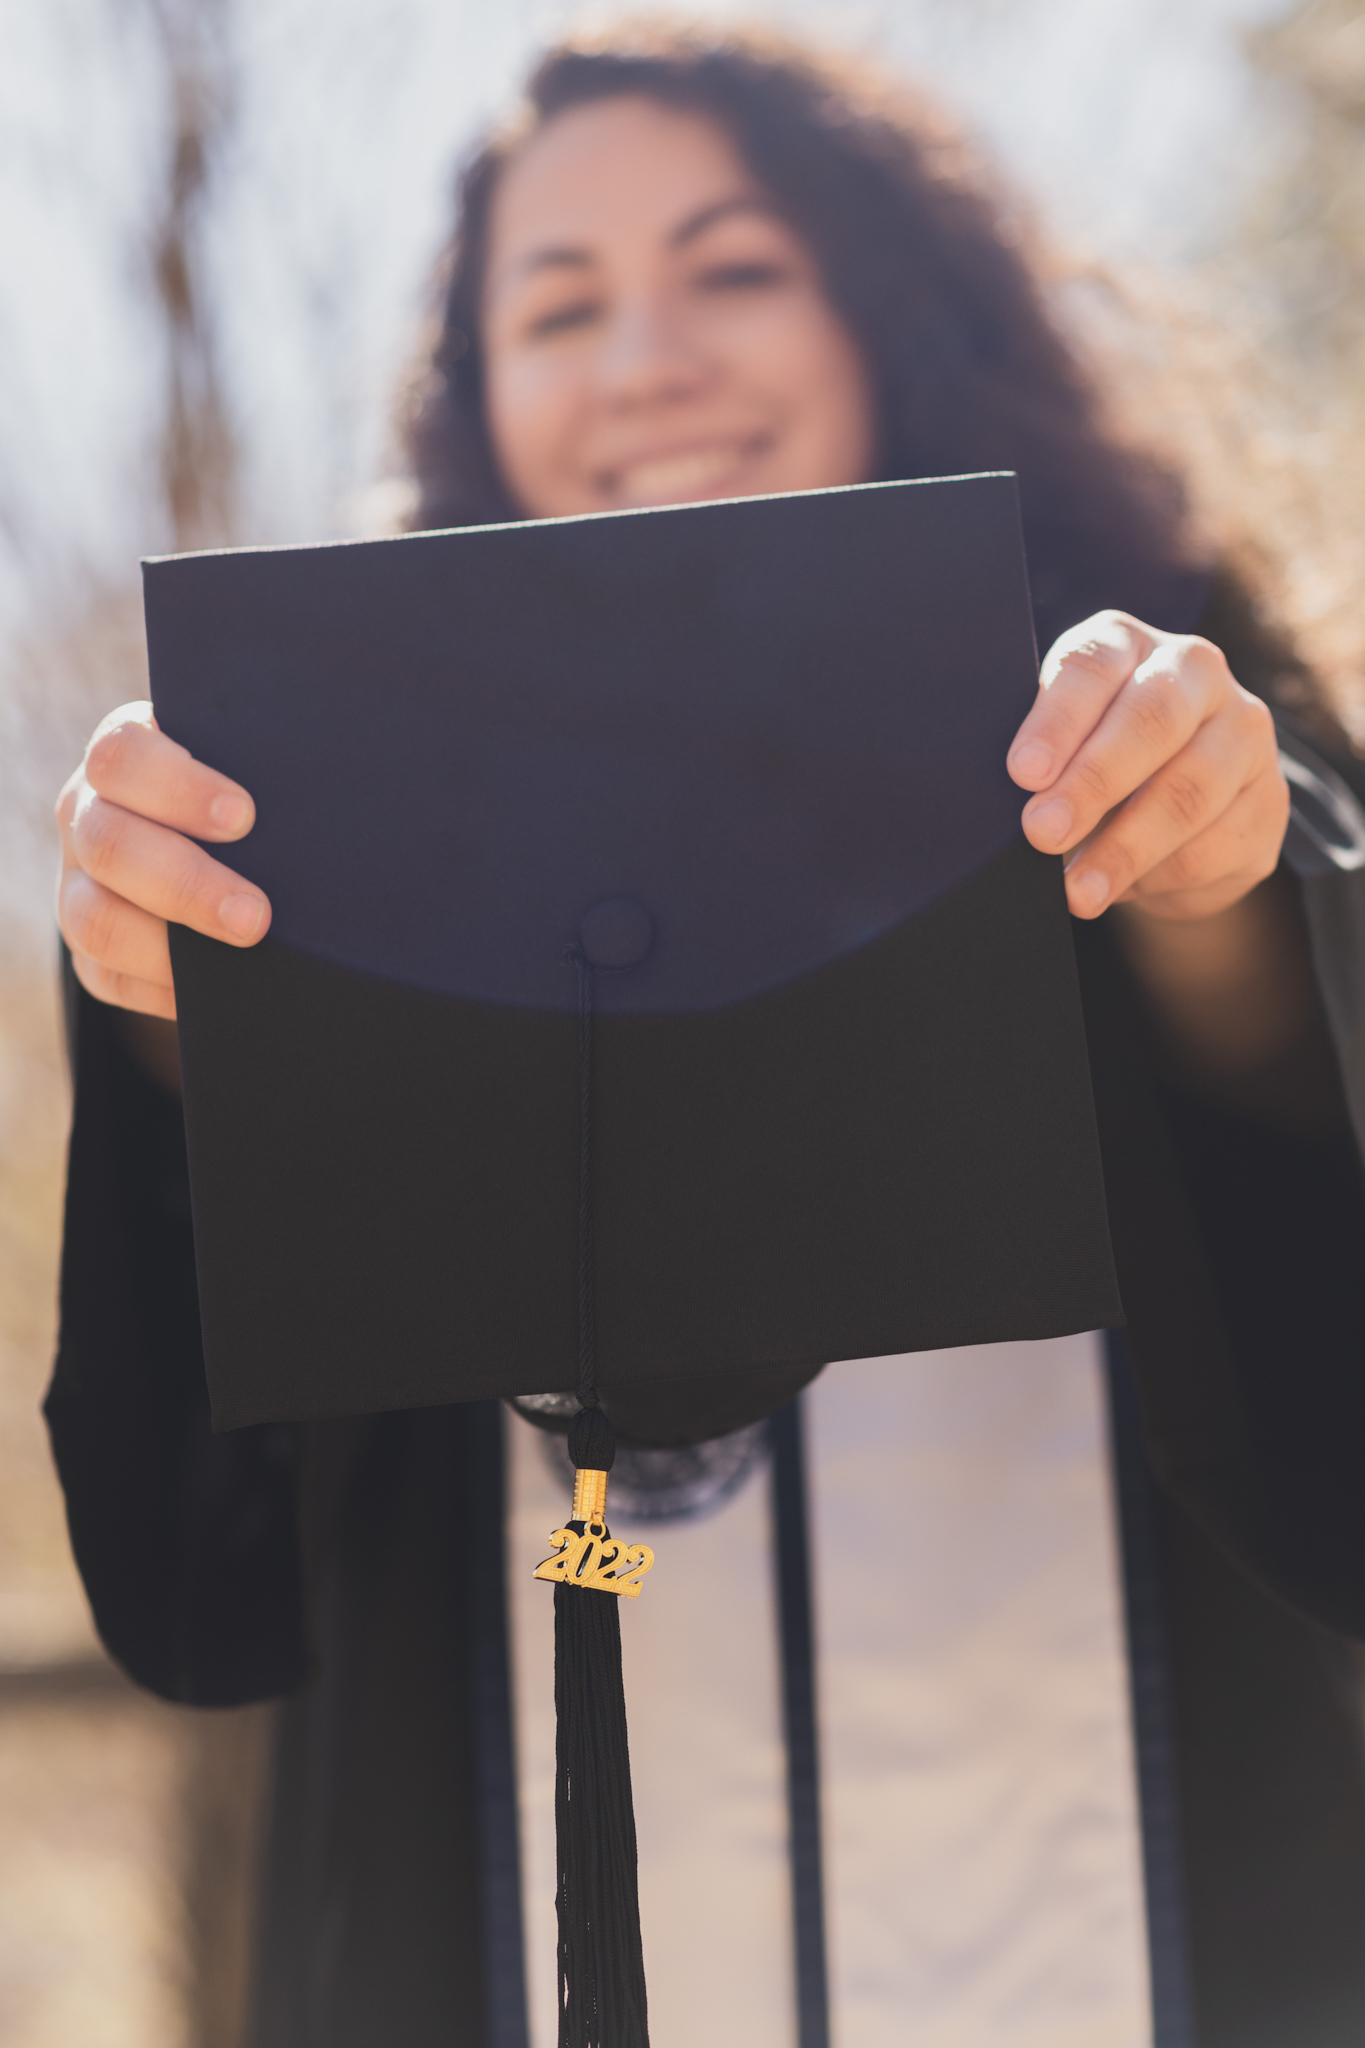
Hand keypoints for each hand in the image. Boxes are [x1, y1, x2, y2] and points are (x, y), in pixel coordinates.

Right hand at [56, 702, 270, 1018]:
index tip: (244, 817)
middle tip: (256, 914)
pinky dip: (159, 988)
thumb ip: (265, 769)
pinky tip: (211, 992)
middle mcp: (86, 814)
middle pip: (109, 844)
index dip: (177, 788)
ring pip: (93, 920)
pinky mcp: (86, 948)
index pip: (120, 756)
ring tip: (238, 956)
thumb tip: (329, 797)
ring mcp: (78, 883)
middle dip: (187, 884)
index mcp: (122, 752)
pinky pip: (105, 976)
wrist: (219, 840)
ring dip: (167, 948)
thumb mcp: (249, 761)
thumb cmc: (248, 789)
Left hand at [1006, 611, 1288, 921]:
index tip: (1023, 772)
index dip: (1057, 720)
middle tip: (1043, 832)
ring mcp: (1243, 731)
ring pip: (1188, 790)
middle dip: (1092, 782)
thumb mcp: (1059, 752)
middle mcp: (1196, 671)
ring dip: (1124, 847)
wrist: (1173, 821)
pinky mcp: (1269, 798)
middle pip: (1152, 719)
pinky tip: (1122, 890)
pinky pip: (1215, 844)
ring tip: (1077, 890)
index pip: (1094, 665)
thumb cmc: (1092, 769)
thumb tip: (1020, 802)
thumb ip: (1042, 763)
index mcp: (1128, 645)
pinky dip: (1160, 874)